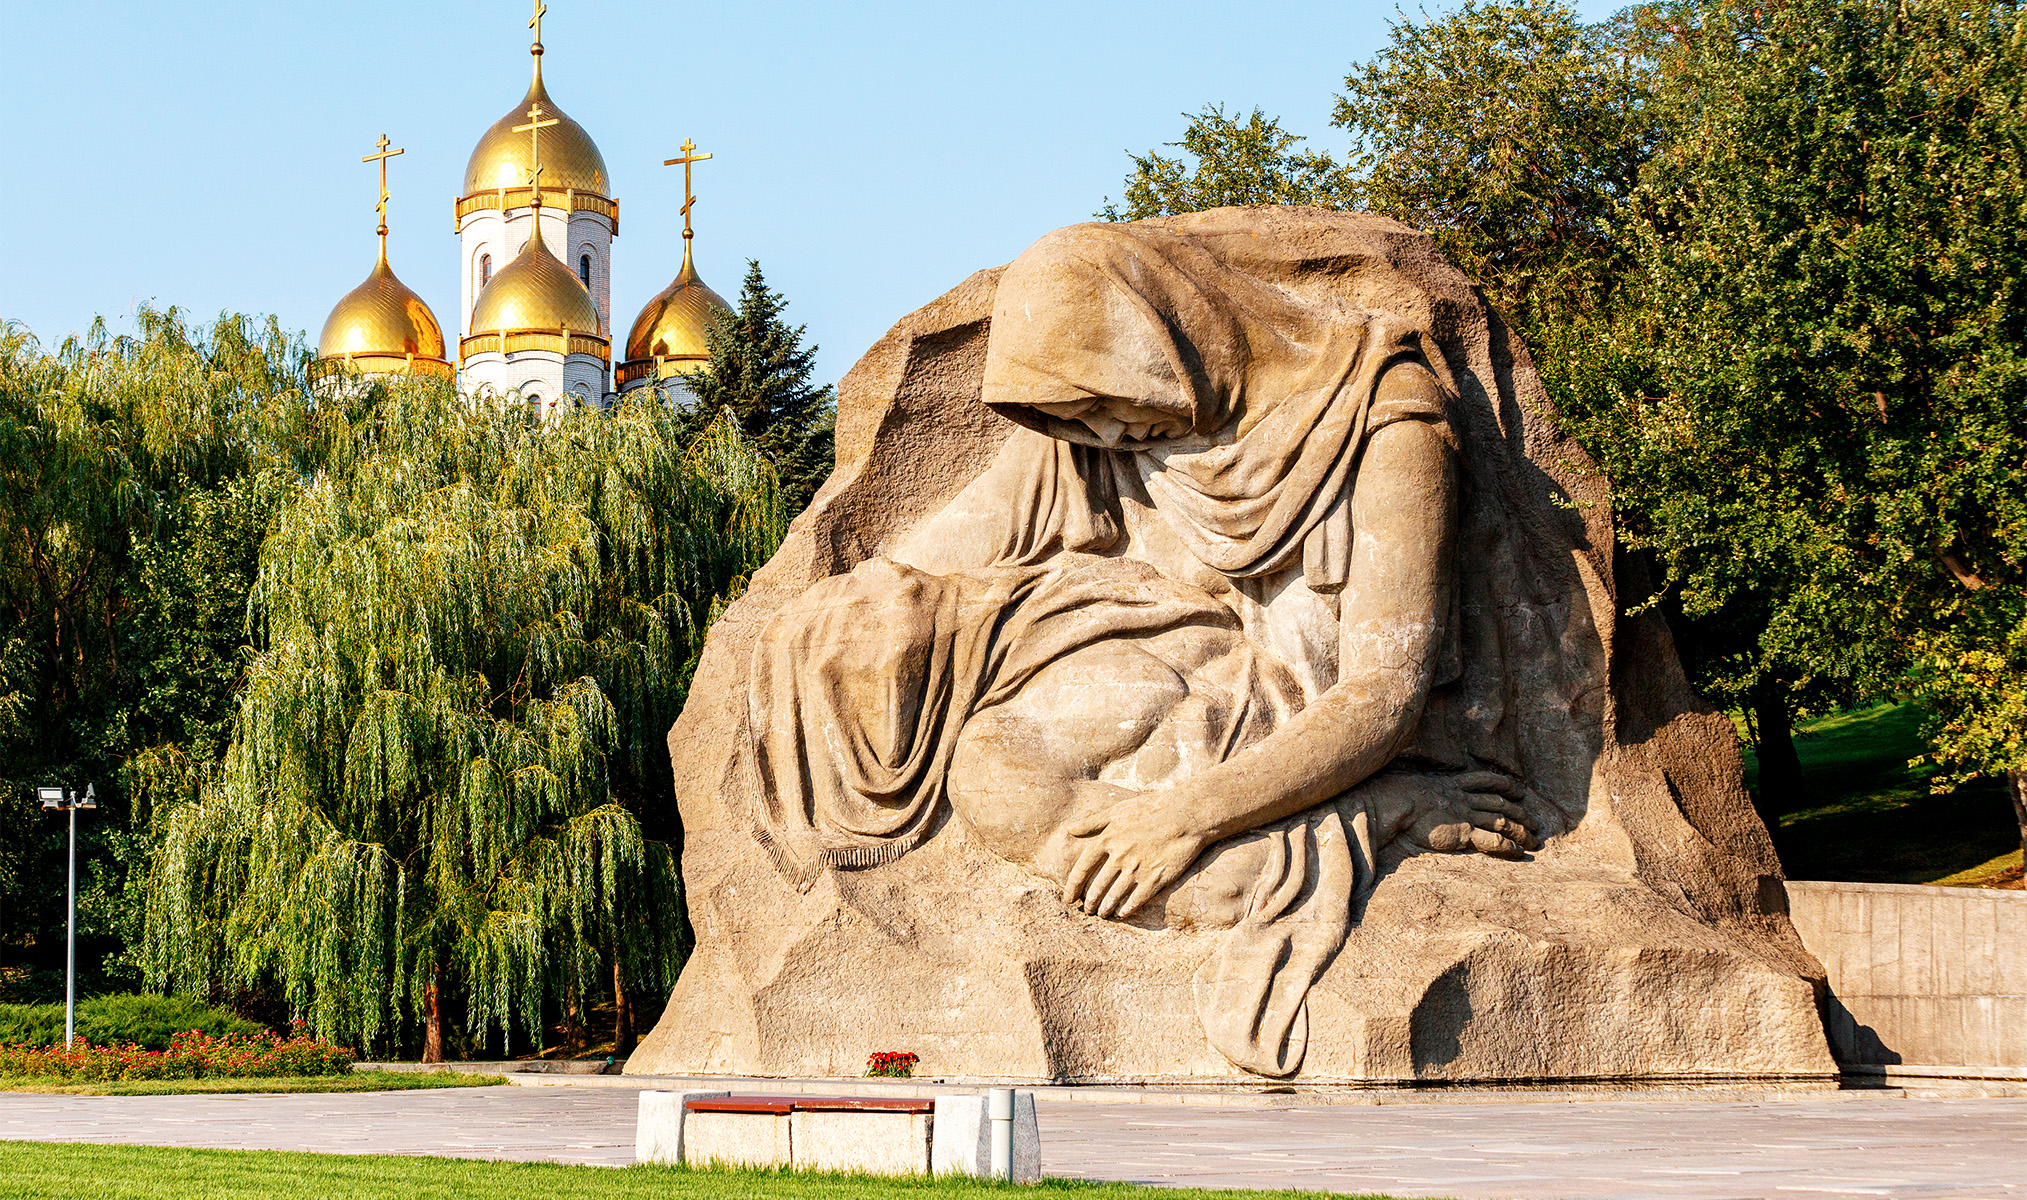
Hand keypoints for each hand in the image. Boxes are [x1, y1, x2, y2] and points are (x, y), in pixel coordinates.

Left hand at [1060, 788, 1207, 919]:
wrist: (1187, 815)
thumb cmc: (1151, 808)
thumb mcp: (1118, 810)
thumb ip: (1092, 821)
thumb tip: (1070, 830)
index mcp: (1107, 839)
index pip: (1082, 870)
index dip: (1072, 887)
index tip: (1068, 899)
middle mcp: (1119, 857)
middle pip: (1096, 887)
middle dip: (1089, 903)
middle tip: (1086, 910)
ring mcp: (1137, 869)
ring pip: (1114, 897)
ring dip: (1105, 909)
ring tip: (1102, 914)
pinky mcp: (1155, 879)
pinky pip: (1136, 901)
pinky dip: (1126, 910)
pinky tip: (1122, 914)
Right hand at [1384, 770, 1539, 858]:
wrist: (1397, 803)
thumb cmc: (1396, 796)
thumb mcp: (1411, 788)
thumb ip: (1420, 792)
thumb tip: (1420, 797)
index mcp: (1452, 785)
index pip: (1485, 781)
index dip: (1504, 784)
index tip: (1518, 790)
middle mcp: (1463, 798)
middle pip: (1499, 802)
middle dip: (1519, 811)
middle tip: (1534, 821)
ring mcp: (1465, 814)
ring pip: (1501, 820)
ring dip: (1520, 829)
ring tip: (1534, 839)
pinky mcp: (1463, 831)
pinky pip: (1492, 838)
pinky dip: (1507, 845)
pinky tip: (1518, 851)